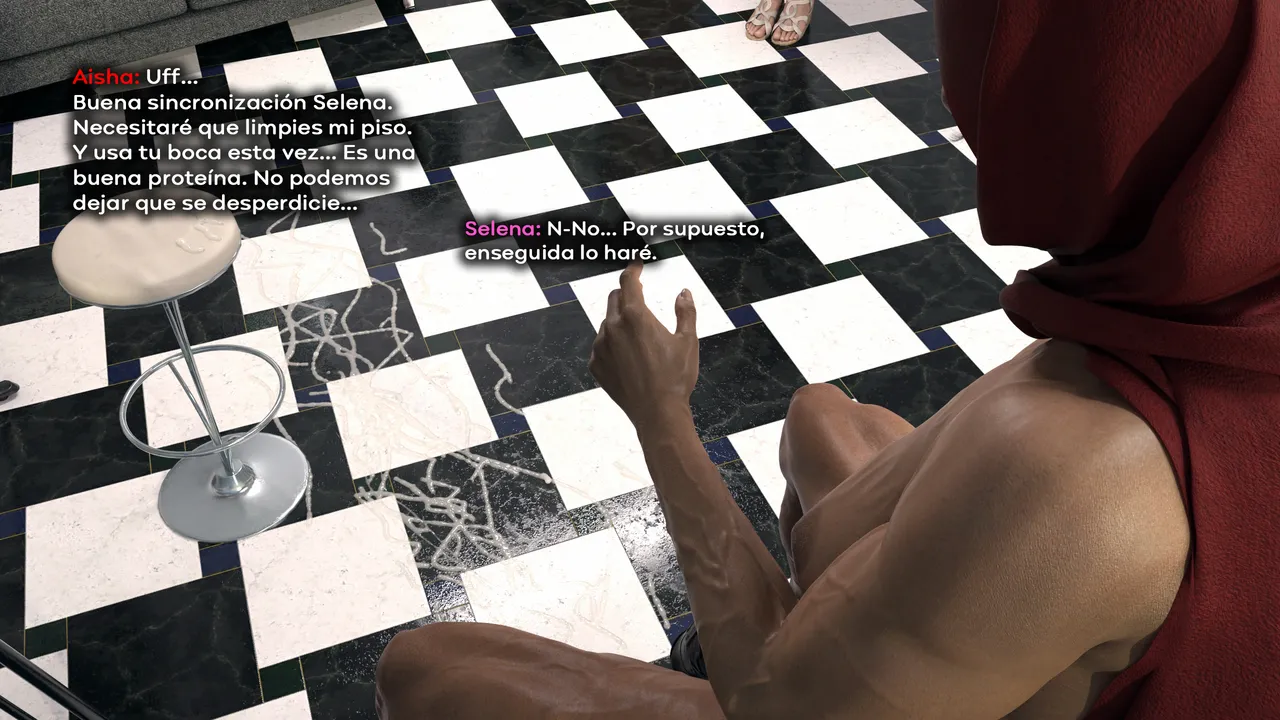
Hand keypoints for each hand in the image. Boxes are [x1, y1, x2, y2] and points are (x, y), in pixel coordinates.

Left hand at [588, 262, 698, 433]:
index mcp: (636, 316)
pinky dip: (612, 344)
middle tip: (640, 300)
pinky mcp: (596, 364)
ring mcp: (601, 346)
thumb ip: (686, 311)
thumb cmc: (675, 378)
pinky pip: (602, 345)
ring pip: (607, 323)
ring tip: (639, 339)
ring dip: (620, 322)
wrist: (657, 413)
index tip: (637, 266)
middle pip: (614, 298)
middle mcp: (613, 327)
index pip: (628, 282)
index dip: (633, 270)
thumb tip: (683, 293)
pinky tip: (629, 358)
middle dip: (627, 294)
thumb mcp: (688, 341)